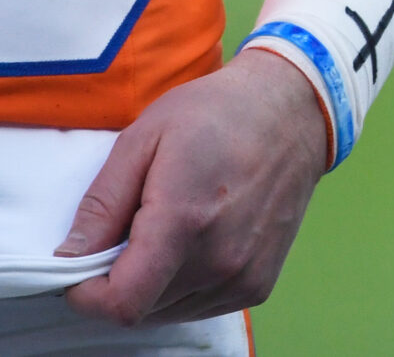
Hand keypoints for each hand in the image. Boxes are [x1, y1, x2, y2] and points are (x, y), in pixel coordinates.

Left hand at [59, 51, 329, 325]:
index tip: (81, 266)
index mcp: (185, 220)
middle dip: (118, 281)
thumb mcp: (144, 138)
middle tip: (128, 232)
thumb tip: (69, 257)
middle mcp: (220, 259)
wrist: (294, 111)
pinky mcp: (259, 283)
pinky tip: (194, 243)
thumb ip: (102, 203)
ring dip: (151, 285)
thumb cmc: (217, 114)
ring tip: (165, 232)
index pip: (121, 303)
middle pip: (140, 310)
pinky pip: (198, 306)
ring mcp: (244, 275)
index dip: (86, 294)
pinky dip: (182, 286)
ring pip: (167, 312)